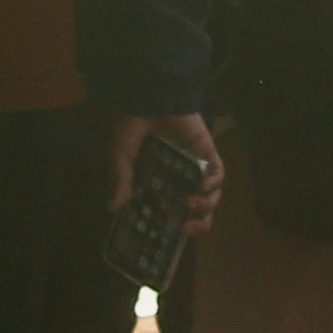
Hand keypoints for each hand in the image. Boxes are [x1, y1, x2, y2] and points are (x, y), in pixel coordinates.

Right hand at [106, 110, 220, 227]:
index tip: (167, 236)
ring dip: (205, 207)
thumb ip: (121, 180)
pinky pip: (218, 175)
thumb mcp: (121, 154)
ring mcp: (194, 165)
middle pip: (195, 210)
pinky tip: (202, 185)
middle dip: (196, 225)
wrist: (152, 96)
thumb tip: (113, 209)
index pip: (169, 210)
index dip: (171, 226)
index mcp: (157, 180)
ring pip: (210, 197)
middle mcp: (178, 177)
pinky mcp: (207, 152)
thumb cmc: (133, 124)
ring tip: (191, 204)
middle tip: (185, 228)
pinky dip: (214, 184)